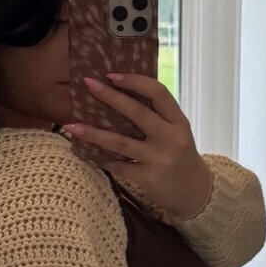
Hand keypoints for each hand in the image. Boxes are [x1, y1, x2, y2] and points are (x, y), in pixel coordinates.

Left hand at [61, 74, 212, 219]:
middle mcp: (171, 138)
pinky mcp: (148, 179)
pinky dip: (102, 159)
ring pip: (121, 142)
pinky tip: (87, 154)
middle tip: (88, 84)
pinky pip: (119, 166)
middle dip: (110, 96)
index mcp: (178, 121)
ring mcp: (159, 159)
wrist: (194, 192)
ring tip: (71, 126)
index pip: (158, 92)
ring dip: (94, 133)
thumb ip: (157, 115)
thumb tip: (121, 92)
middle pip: (137, 113)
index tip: (111, 74)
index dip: (134, 81)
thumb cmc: (180, 155)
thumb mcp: (177, 131)